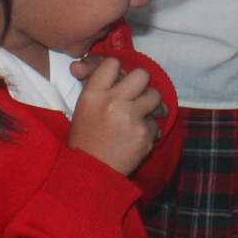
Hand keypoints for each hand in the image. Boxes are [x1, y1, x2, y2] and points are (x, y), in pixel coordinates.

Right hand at [67, 56, 162, 176]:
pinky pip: (156, 124)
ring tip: (138, 117)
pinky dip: (148, 131)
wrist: (90, 174)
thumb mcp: (83, 108)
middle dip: (142, 85)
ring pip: (155, 96)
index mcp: (93, 94)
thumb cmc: (85, 140)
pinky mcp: (144, 135)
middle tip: (136, 97)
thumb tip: (82, 63)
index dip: (118, 71)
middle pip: (142, 74)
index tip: (119, 82)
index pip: (113, 63)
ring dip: (150, 106)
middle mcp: (112, 101)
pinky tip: (135, 139)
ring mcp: (130, 118)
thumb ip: (95, 85)